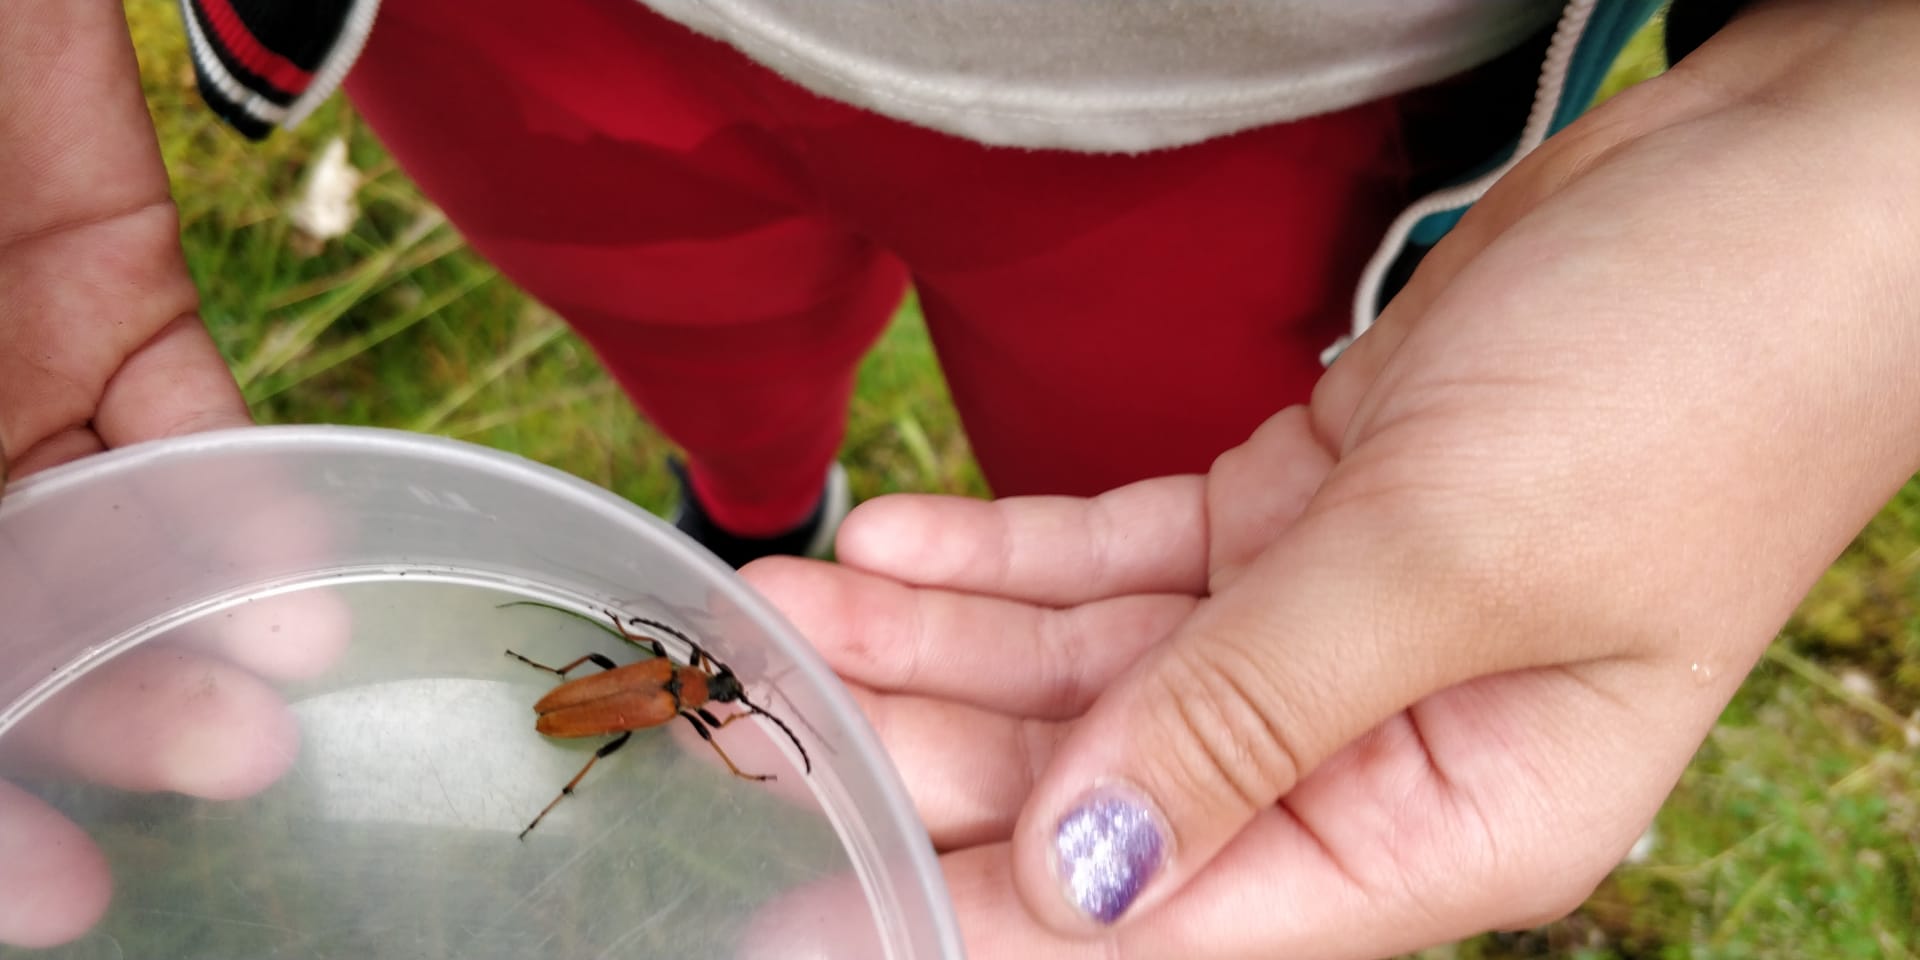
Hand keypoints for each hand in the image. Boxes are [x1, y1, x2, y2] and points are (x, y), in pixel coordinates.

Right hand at [0, 2, 337, 947]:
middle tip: (223, 772)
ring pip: (116, 549)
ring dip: (197, 628)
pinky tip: (299, 566)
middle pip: (20, 637)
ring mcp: (5, 391)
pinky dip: (244, 499)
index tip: (55, 899)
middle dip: (105, 721)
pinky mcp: (110, 304)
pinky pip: (187, 425)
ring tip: (283, 693)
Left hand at [744, 3, 1919, 954]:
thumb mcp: (1458, 561)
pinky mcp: (1305, 516)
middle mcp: (1373, 748)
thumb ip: (1256, 718)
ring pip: (1095, 666)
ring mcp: (1329, 629)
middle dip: (925, 752)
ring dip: (939, 639)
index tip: (821, 907)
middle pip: (1103, 789)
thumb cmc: (1693, 382)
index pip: (1170, 920)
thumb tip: (1088, 871)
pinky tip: (900, 540)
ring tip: (790, 608)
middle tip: (752, 717)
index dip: (987, 917)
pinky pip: (1129, 557)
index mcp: (1440, 820)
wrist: (1782, 192)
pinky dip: (1015, 552)